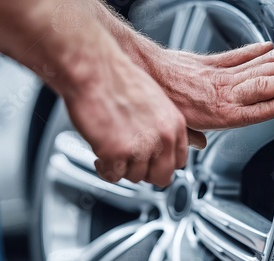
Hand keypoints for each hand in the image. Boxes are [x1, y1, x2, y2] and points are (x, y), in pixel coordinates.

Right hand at [61, 31, 189, 186]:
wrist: (94, 69)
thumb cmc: (116, 78)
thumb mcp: (154, 100)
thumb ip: (161, 125)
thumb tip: (162, 143)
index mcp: (173, 124)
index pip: (179, 162)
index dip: (162, 164)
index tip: (151, 162)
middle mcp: (161, 137)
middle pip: (161, 177)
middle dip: (143, 172)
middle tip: (130, 162)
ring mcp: (140, 147)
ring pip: (135, 177)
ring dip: (121, 168)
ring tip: (111, 152)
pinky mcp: (116, 153)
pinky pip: (113, 176)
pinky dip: (105, 169)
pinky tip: (100, 155)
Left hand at [149, 42, 273, 129]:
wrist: (146, 75)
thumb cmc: (161, 103)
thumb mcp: (178, 128)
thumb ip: (193, 136)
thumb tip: (198, 145)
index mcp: (221, 115)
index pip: (265, 109)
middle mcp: (225, 94)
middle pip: (266, 86)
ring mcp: (219, 76)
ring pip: (257, 69)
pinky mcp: (210, 61)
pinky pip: (238, 55)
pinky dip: (255, 51)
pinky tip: (269, 47)